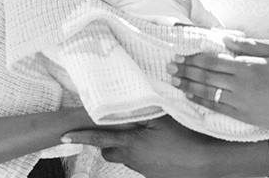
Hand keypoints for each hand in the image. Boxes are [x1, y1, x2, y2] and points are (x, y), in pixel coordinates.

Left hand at [62, 117, 262, 177]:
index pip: (98, 138)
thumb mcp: (164, 117)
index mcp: (131, 143)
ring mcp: (143, 169)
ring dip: (126, 147)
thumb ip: (143, 108)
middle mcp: (133, 158)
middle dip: (106, 142)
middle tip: (112, 129)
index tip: (63, 136)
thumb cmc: (185, 138)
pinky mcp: (153, 175)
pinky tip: (157, 146)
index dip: (81, 136)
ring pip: (125, 158)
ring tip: (142, 135)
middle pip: (108, 152)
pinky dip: (142, 153)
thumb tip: (129, 97)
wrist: (205, 163)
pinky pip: (140, 163)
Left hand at [170, 37, 268, 128]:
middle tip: (170, 65)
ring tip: (174, 79)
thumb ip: (247, 46)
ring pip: (207, 90)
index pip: (212, 60)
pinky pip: (215, 106)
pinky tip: (189, 94)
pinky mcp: (240, 114)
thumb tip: (225, 39)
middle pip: (206, 74)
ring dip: (188, 84)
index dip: (194, 58)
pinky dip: (200, 100)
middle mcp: (239, 83)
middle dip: (185, 69)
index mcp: (245, 66)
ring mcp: (238, 100)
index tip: (181, 54)